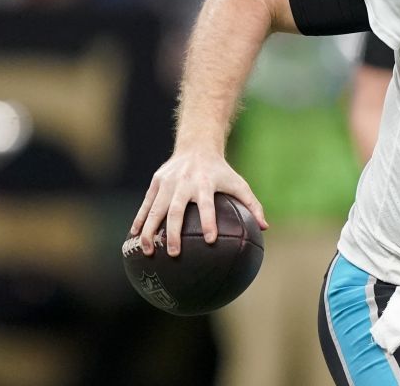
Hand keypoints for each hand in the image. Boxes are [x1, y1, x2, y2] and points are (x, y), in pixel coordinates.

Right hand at [130, 150, 268, 256]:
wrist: (196, 146)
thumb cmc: (221, 171)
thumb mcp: (239, 184)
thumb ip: (252, 205)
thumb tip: (266, 228)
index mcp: (205, 183)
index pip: (206, 205)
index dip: (209, 221)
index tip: (210, 241)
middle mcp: (184, 183)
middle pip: (175, 210)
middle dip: (173, 233)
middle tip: (174, 253)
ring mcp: (167, 183)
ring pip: (155, 209)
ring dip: (150, 231)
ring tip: (148, 251)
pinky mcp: (156, 183)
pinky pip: (146, 205)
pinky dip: (140, 220)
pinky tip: (134, 237)